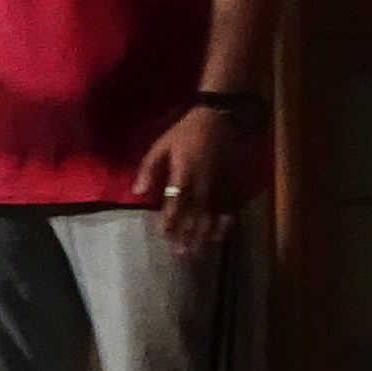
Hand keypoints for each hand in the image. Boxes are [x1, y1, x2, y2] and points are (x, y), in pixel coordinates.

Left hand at [136, 105, 255, 257]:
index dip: (170, 220)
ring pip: (213, 215)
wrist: (221, 118)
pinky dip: (225, 224)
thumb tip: (137, 191)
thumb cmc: (187, 131)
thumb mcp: (161, 145)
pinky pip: (231, 208)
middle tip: (181, 253)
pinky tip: (220, 237)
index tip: (163, 235)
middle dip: (188, 234)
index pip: (175, 202)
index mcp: (184, 172)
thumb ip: (148, 168)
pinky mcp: (235, 184)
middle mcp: (204, 182)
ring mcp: (222, 184)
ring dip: (205, 234)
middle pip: (195, 213)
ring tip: (198, 252)